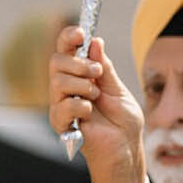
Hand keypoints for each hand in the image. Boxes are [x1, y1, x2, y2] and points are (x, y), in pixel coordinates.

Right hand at [49, 27, 145, 182]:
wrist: (126, 149)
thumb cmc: (123, 122)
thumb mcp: (117, 89)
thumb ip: (105, 68)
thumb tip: (95, 42)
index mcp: (80, 74)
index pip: (65, 49)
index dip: (69, 37)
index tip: (80, 34)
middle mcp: (66, 86)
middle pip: (56, 61)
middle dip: (79, 63)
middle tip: (97, 74)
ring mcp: (61, 104)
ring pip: (57, 81)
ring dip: (82, 85)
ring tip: (96, 98)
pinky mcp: (60, 122)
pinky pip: (62, 105)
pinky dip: (80, 106)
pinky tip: (90, 113)